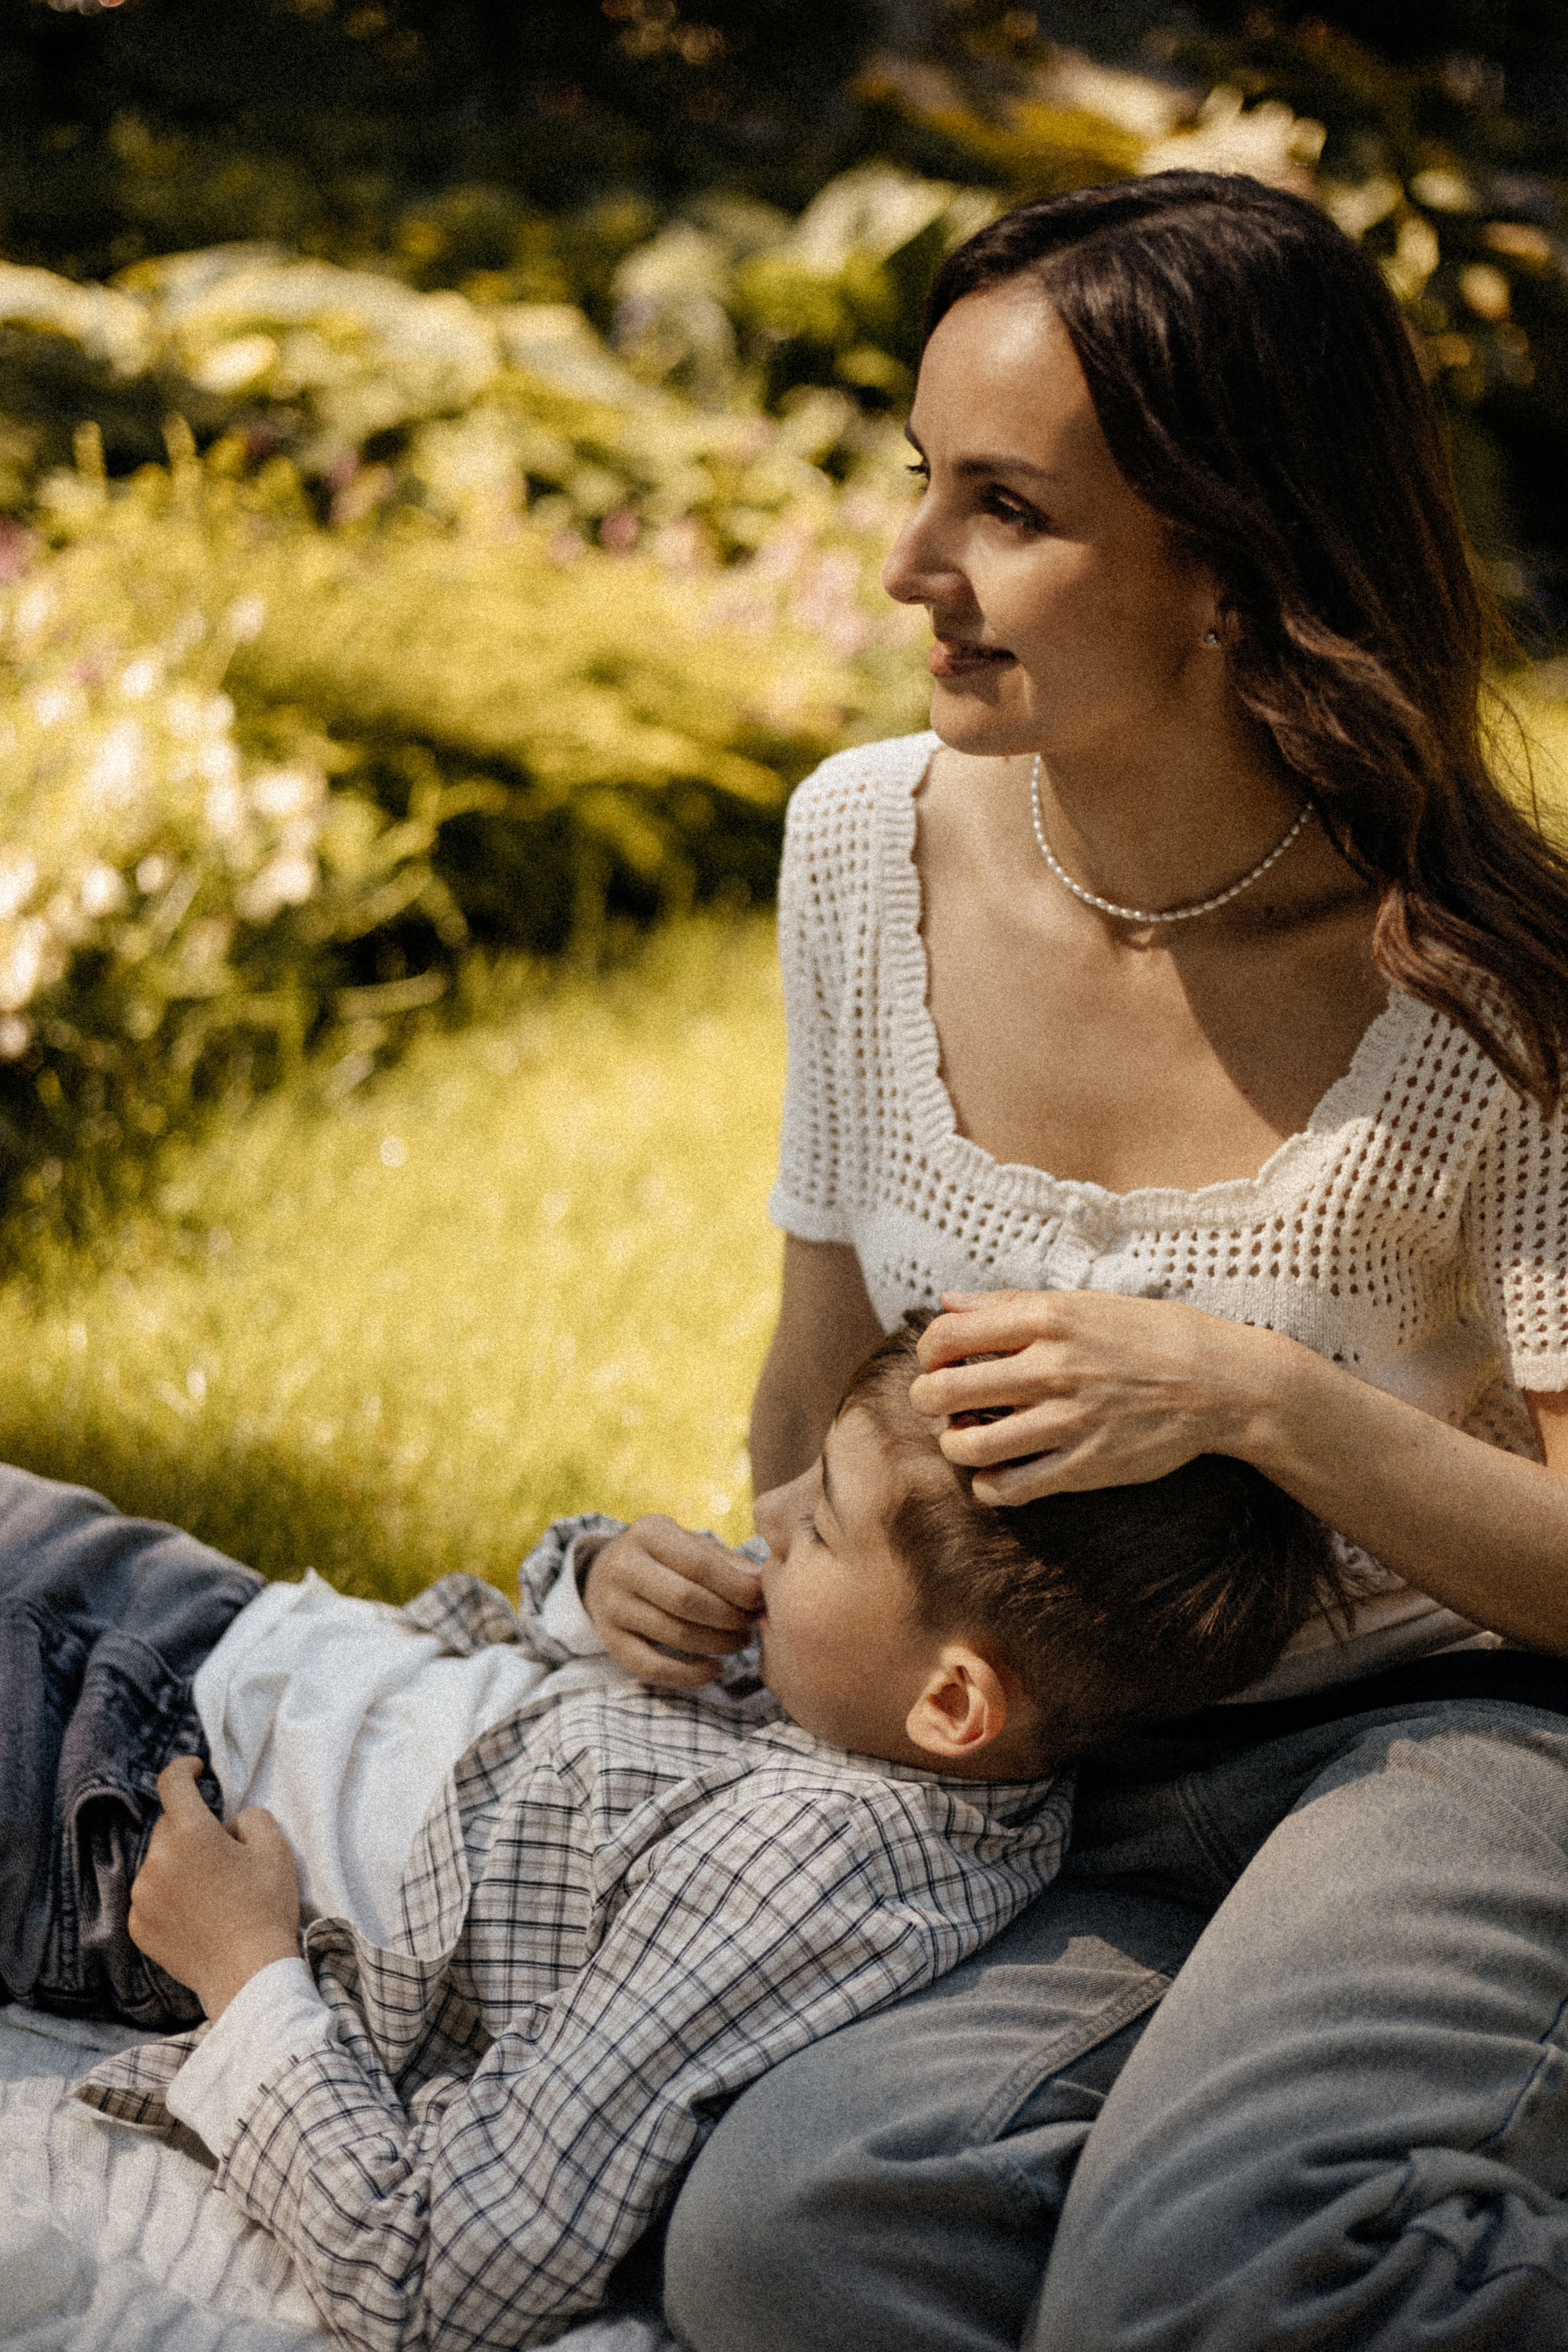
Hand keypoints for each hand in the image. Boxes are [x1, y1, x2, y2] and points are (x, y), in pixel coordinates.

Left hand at [128, 1756, 300, 2019]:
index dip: (184, 1768)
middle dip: (193, 1828)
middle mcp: (156, 1861)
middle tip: (226, 1853)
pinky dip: (169, 1895)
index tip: (197, 1770)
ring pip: (160, 1862)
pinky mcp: (138, 1926)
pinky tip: (198, 1914)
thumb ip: (250, 1817)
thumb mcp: (274, 1848)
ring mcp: (142, 1896)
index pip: (172, 1783)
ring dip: (180, 1864)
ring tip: (214, 1890)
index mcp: (190, 1834)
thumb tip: (229, 1823)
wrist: (247, 1974)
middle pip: (169, 1826)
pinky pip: (151, 1895)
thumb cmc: (265, 1907)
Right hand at [582, 1514, 762, 1687]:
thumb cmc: (666, 1558)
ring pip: (674, 1635)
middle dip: (729, 1616)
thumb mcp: (691, 1545)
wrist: (605, 1573)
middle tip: (752, 1623)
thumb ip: (727, 1563)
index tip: (761, 1599)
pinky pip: (653, 1667)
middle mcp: (624, 1568)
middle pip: (686, 1600)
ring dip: (717, 1644)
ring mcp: (612, 1606)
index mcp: (648, 1534)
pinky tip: (716, 1668)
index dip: (737, 1587)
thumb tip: (761, 1584)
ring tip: (741, 1641)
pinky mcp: (610, 1640)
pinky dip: (690, 1675)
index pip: (699, 1565)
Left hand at [909, 1288, 1283, 1504]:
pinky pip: (1010, 1489)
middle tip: (939, 1404)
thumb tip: (949, 1303)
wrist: (1222, 1383)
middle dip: (927, 1400)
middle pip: (943, 1391)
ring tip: (965, 1439)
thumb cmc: (1151, 1335)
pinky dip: (989, 1486)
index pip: (947, 1335)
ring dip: (954, 1445)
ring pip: (968, 1445)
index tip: (939, 1360)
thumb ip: (1011, 1304)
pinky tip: (997, 1475)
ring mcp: (1067, 1420)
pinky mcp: (1085, 1466)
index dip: (927, 1352)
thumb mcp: (1084, 1303)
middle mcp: (1050, 1368)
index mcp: (1047, 1319)